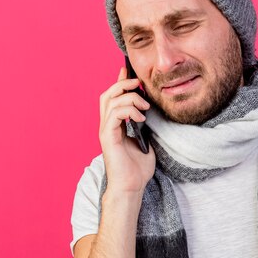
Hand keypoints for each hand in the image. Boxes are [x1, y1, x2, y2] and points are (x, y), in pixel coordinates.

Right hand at [98, 64, 155, 192]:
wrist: (132, 187)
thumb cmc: (138, 168)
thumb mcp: (146, 141)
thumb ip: (145, 126)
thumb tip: (151, 111)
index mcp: (115, 125)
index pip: (113, 97)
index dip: (120, 81)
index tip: (129, 70)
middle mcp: (107, 126)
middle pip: (108, 95)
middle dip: (123, 84)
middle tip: (139, 84)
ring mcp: (106, 131)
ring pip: (110, 101)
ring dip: (130, 99)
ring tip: (144, 108)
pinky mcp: (107, 138)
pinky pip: (113, 115)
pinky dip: (127, 111)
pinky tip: (140, 118)